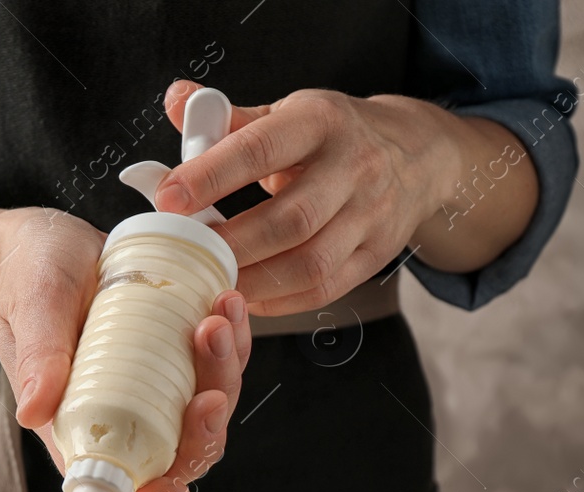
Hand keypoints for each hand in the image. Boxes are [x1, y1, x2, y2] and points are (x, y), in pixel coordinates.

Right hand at [0, 207, 251, 491]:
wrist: (52, 239)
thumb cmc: (31, 277)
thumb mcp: (32, 308)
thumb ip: (37, 356)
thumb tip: (33, 413)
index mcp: (81, 426)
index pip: (121, 487)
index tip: (174, 487)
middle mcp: (126, 415)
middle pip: (181, 450)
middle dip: (206, 425)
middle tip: (209, 382)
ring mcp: (158, 385)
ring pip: (210, 406)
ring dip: (225, 372)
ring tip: (218, 318)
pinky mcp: (180, 353)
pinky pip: (219, 362)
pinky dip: (233, 341)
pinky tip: (228, 304)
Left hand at [156, 80, 536, 316]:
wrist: (416, 155)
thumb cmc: (333, 135)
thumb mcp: (289, 113)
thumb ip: (230, 118)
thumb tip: (177, 100)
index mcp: (321, 122)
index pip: (262, 148)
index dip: (212, 175)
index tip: (167, 198)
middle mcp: (353, 168)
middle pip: (290, 219)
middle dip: (232, 242)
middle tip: (186, 254)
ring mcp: (371, 216)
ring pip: (310, 263)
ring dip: (254, 279)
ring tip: (211, 281)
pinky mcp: (376, 255)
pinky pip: (325, 289)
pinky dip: (279, 300)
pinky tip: (246, 297)